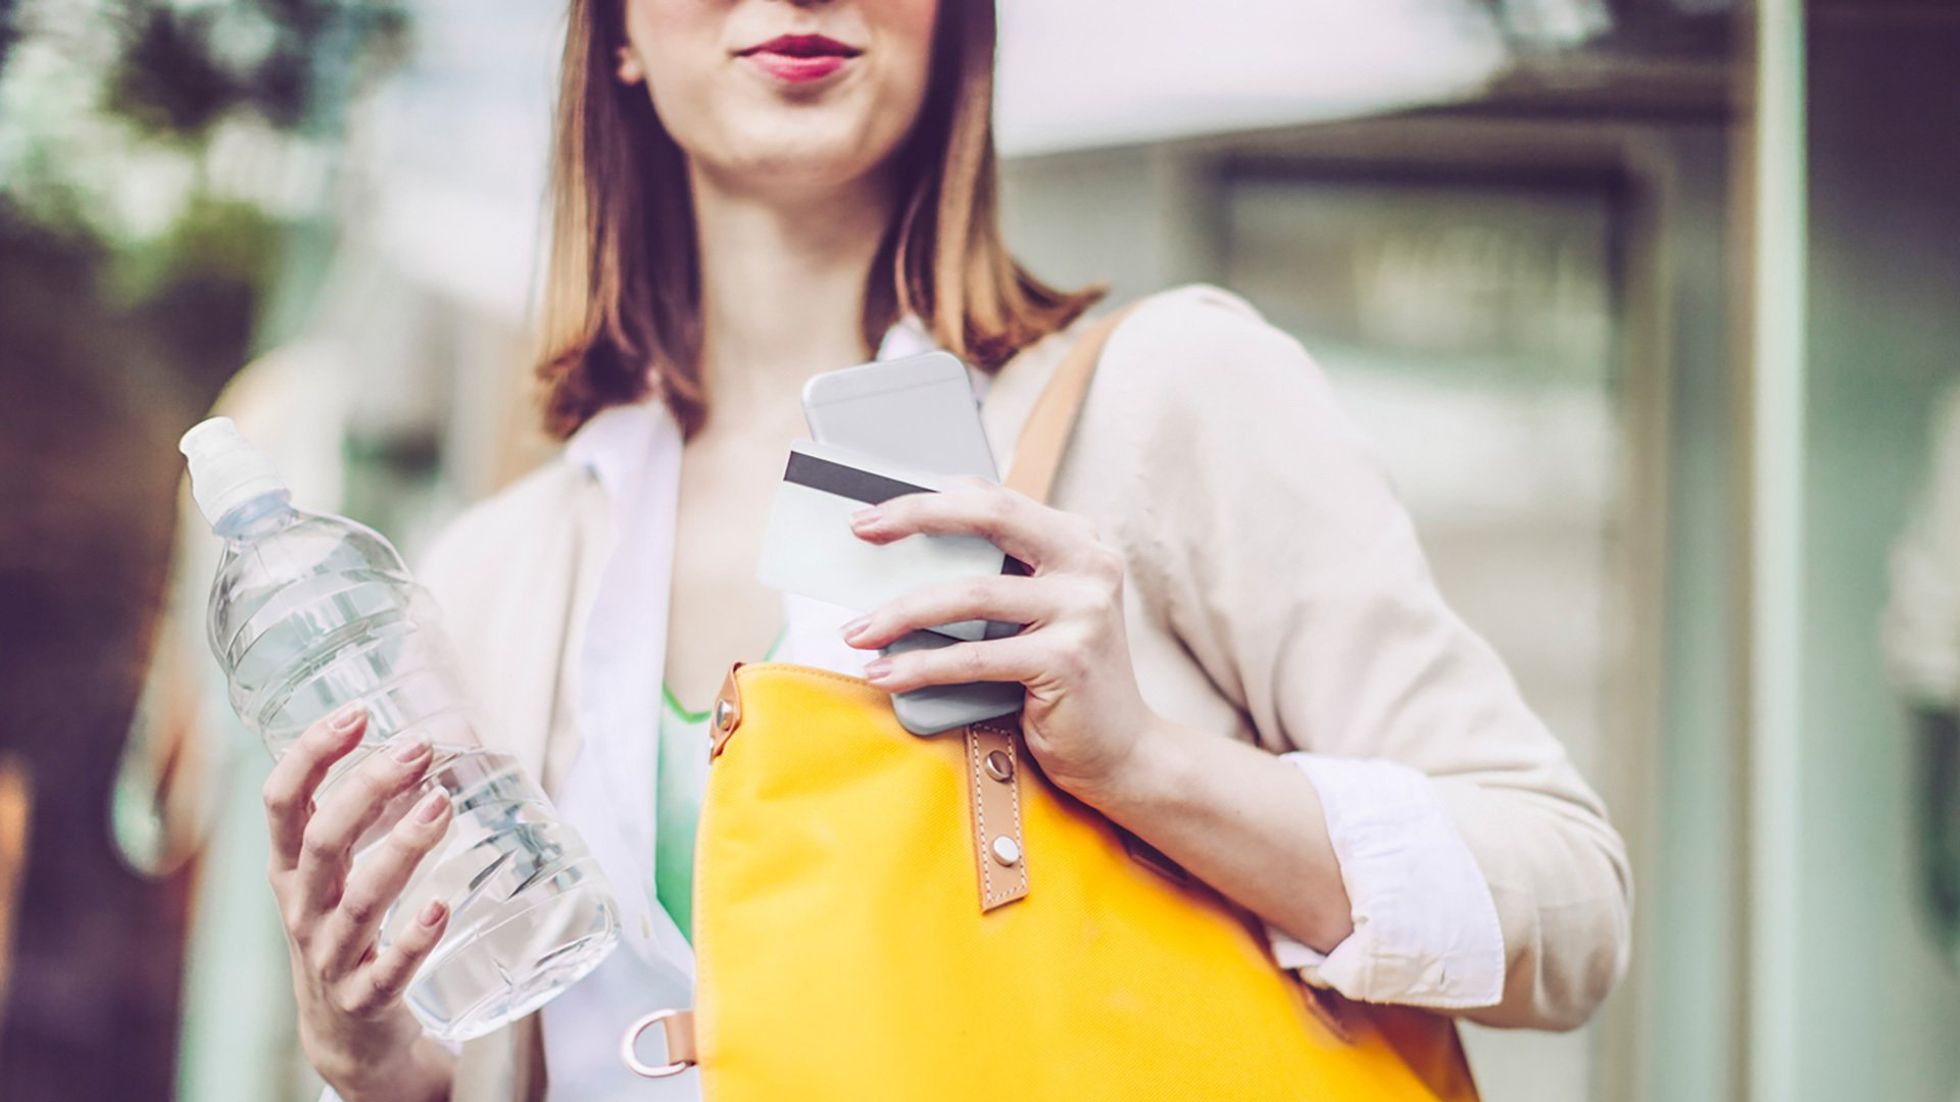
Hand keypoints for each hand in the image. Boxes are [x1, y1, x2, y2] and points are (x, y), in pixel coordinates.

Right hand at [260, 704, 456, 1101]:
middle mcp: (302, 907)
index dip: (310, 754)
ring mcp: (329, 955)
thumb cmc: (350, 926)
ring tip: (441, 807)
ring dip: (400, 851)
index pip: (281, 802)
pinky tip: (441, 908)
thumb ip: (391, 805)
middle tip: (416, 749)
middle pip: (321, 841)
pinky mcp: (362, 999)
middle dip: (365, 790)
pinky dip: (413, 939)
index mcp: (291, 867)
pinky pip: (386, 970)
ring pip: (358, 901)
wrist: (346, 1032)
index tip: (355, 712)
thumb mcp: (349, 868)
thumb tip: (467, 735)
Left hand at [840, 478, 1168, 807]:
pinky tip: (886, 674)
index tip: (873, 514)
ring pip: (970, 593)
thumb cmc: (1062, 683)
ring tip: (857, 631)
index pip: (995, 499)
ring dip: (901, 612)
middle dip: (915, 516)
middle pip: (990, 516)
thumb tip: (900, 562)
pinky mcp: (1067, 659)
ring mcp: (1084, 609)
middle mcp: (1088, 563)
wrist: (1123, 753)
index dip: (930, 500)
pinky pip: (975, 657)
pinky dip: (921, 666)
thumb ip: (996, 581)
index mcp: (1078, 542)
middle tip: (860, 532)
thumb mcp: (1035, 616)